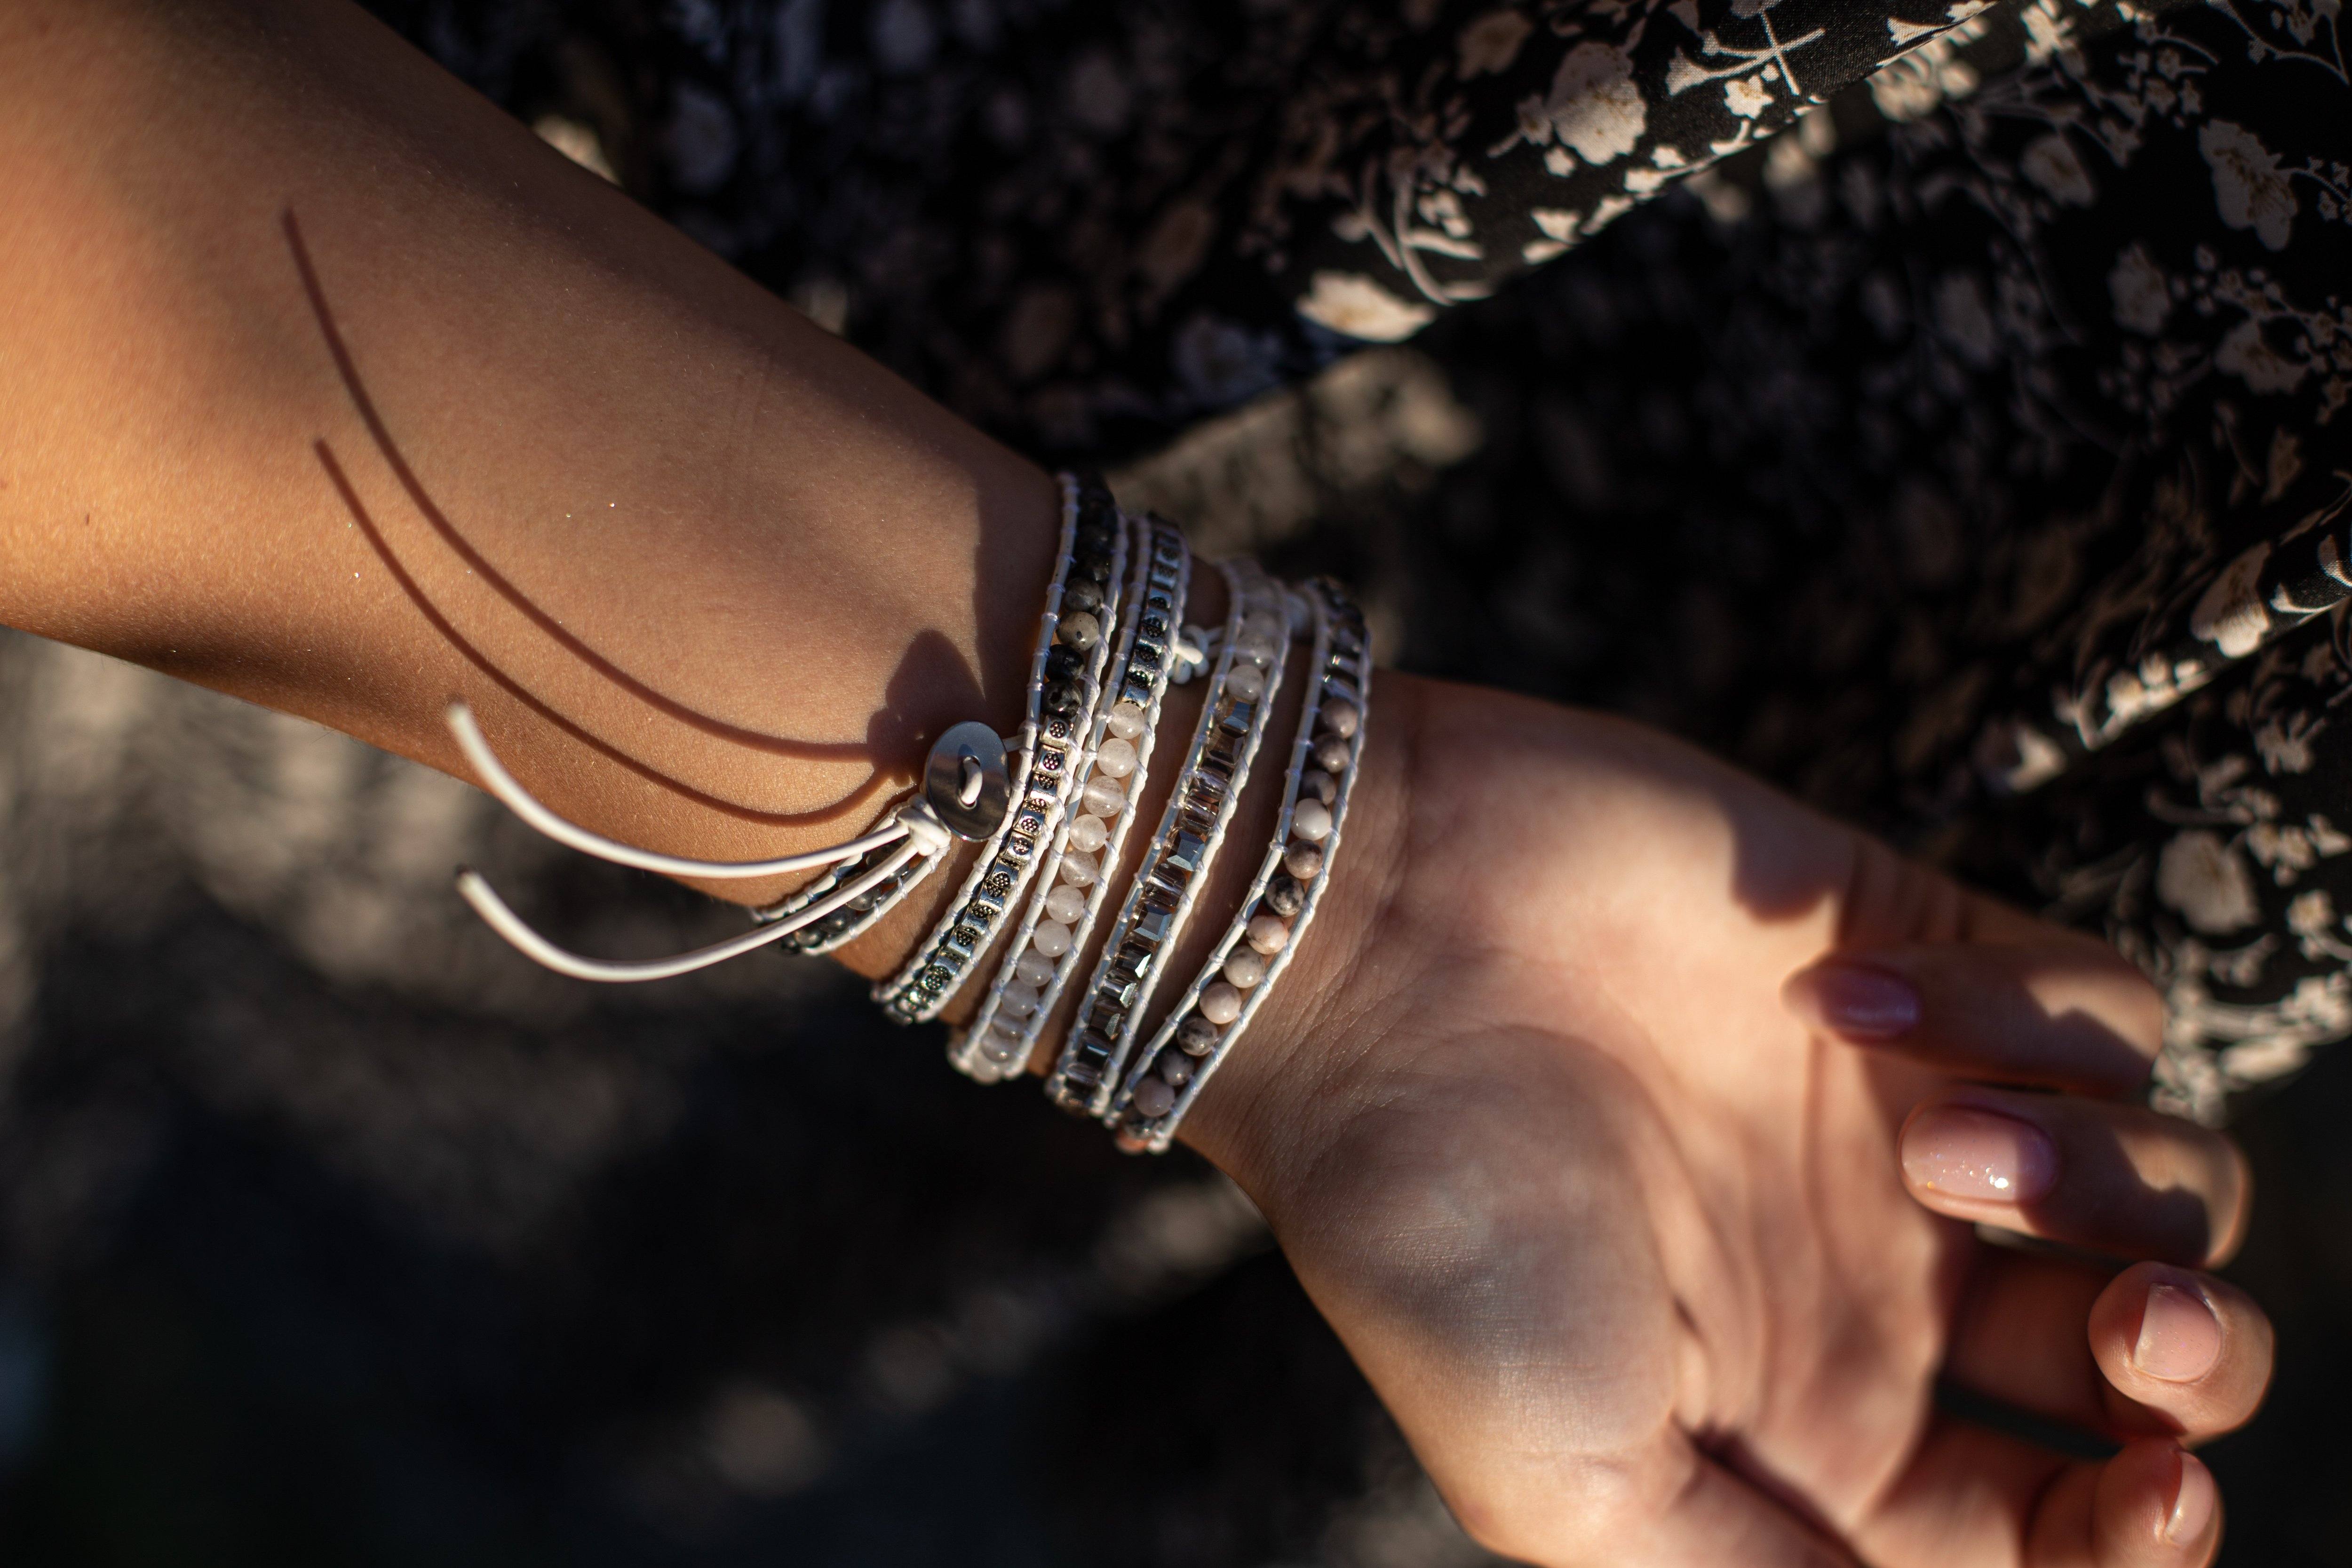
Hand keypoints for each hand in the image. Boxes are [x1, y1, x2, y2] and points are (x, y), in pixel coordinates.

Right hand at [1187, 674, 2269, 1566]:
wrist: (1355, 954)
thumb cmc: (1438, 1226)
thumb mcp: (1575, 1485)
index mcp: (1817, 1423)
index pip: (2067, 1522)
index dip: (2149, 1534)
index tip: (2152, 1499)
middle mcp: (1886, 1275)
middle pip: (2159, 1353)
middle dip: (2199, 1363)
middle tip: (2126, 1331)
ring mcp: (1907, 1106)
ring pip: (2162, 1172)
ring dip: (2102, 1176)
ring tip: (1932, 1141)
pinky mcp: (1914, 950)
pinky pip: (2106, 1000)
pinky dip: (2026, 1009)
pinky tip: (1847, 999)